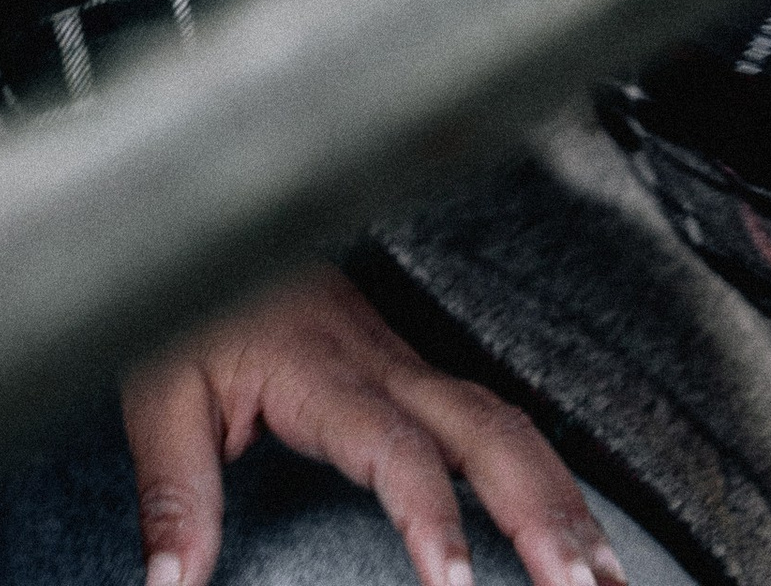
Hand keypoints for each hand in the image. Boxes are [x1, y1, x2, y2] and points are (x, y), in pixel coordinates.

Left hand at [123, 267, 627, 585]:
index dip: (431, 516)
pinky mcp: (416, 369)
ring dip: (564, 500)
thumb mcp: (159, 396)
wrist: (203, 222)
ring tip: (611, 580)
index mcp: (322, 368)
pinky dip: (547, 474)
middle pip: (486, 429)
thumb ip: (175, 494)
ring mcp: (408, 362)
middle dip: (544, 511)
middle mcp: (381, 362)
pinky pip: (497, 415)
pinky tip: (577, 527)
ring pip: (507, 422)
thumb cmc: (184, 309)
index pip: (393, 446)